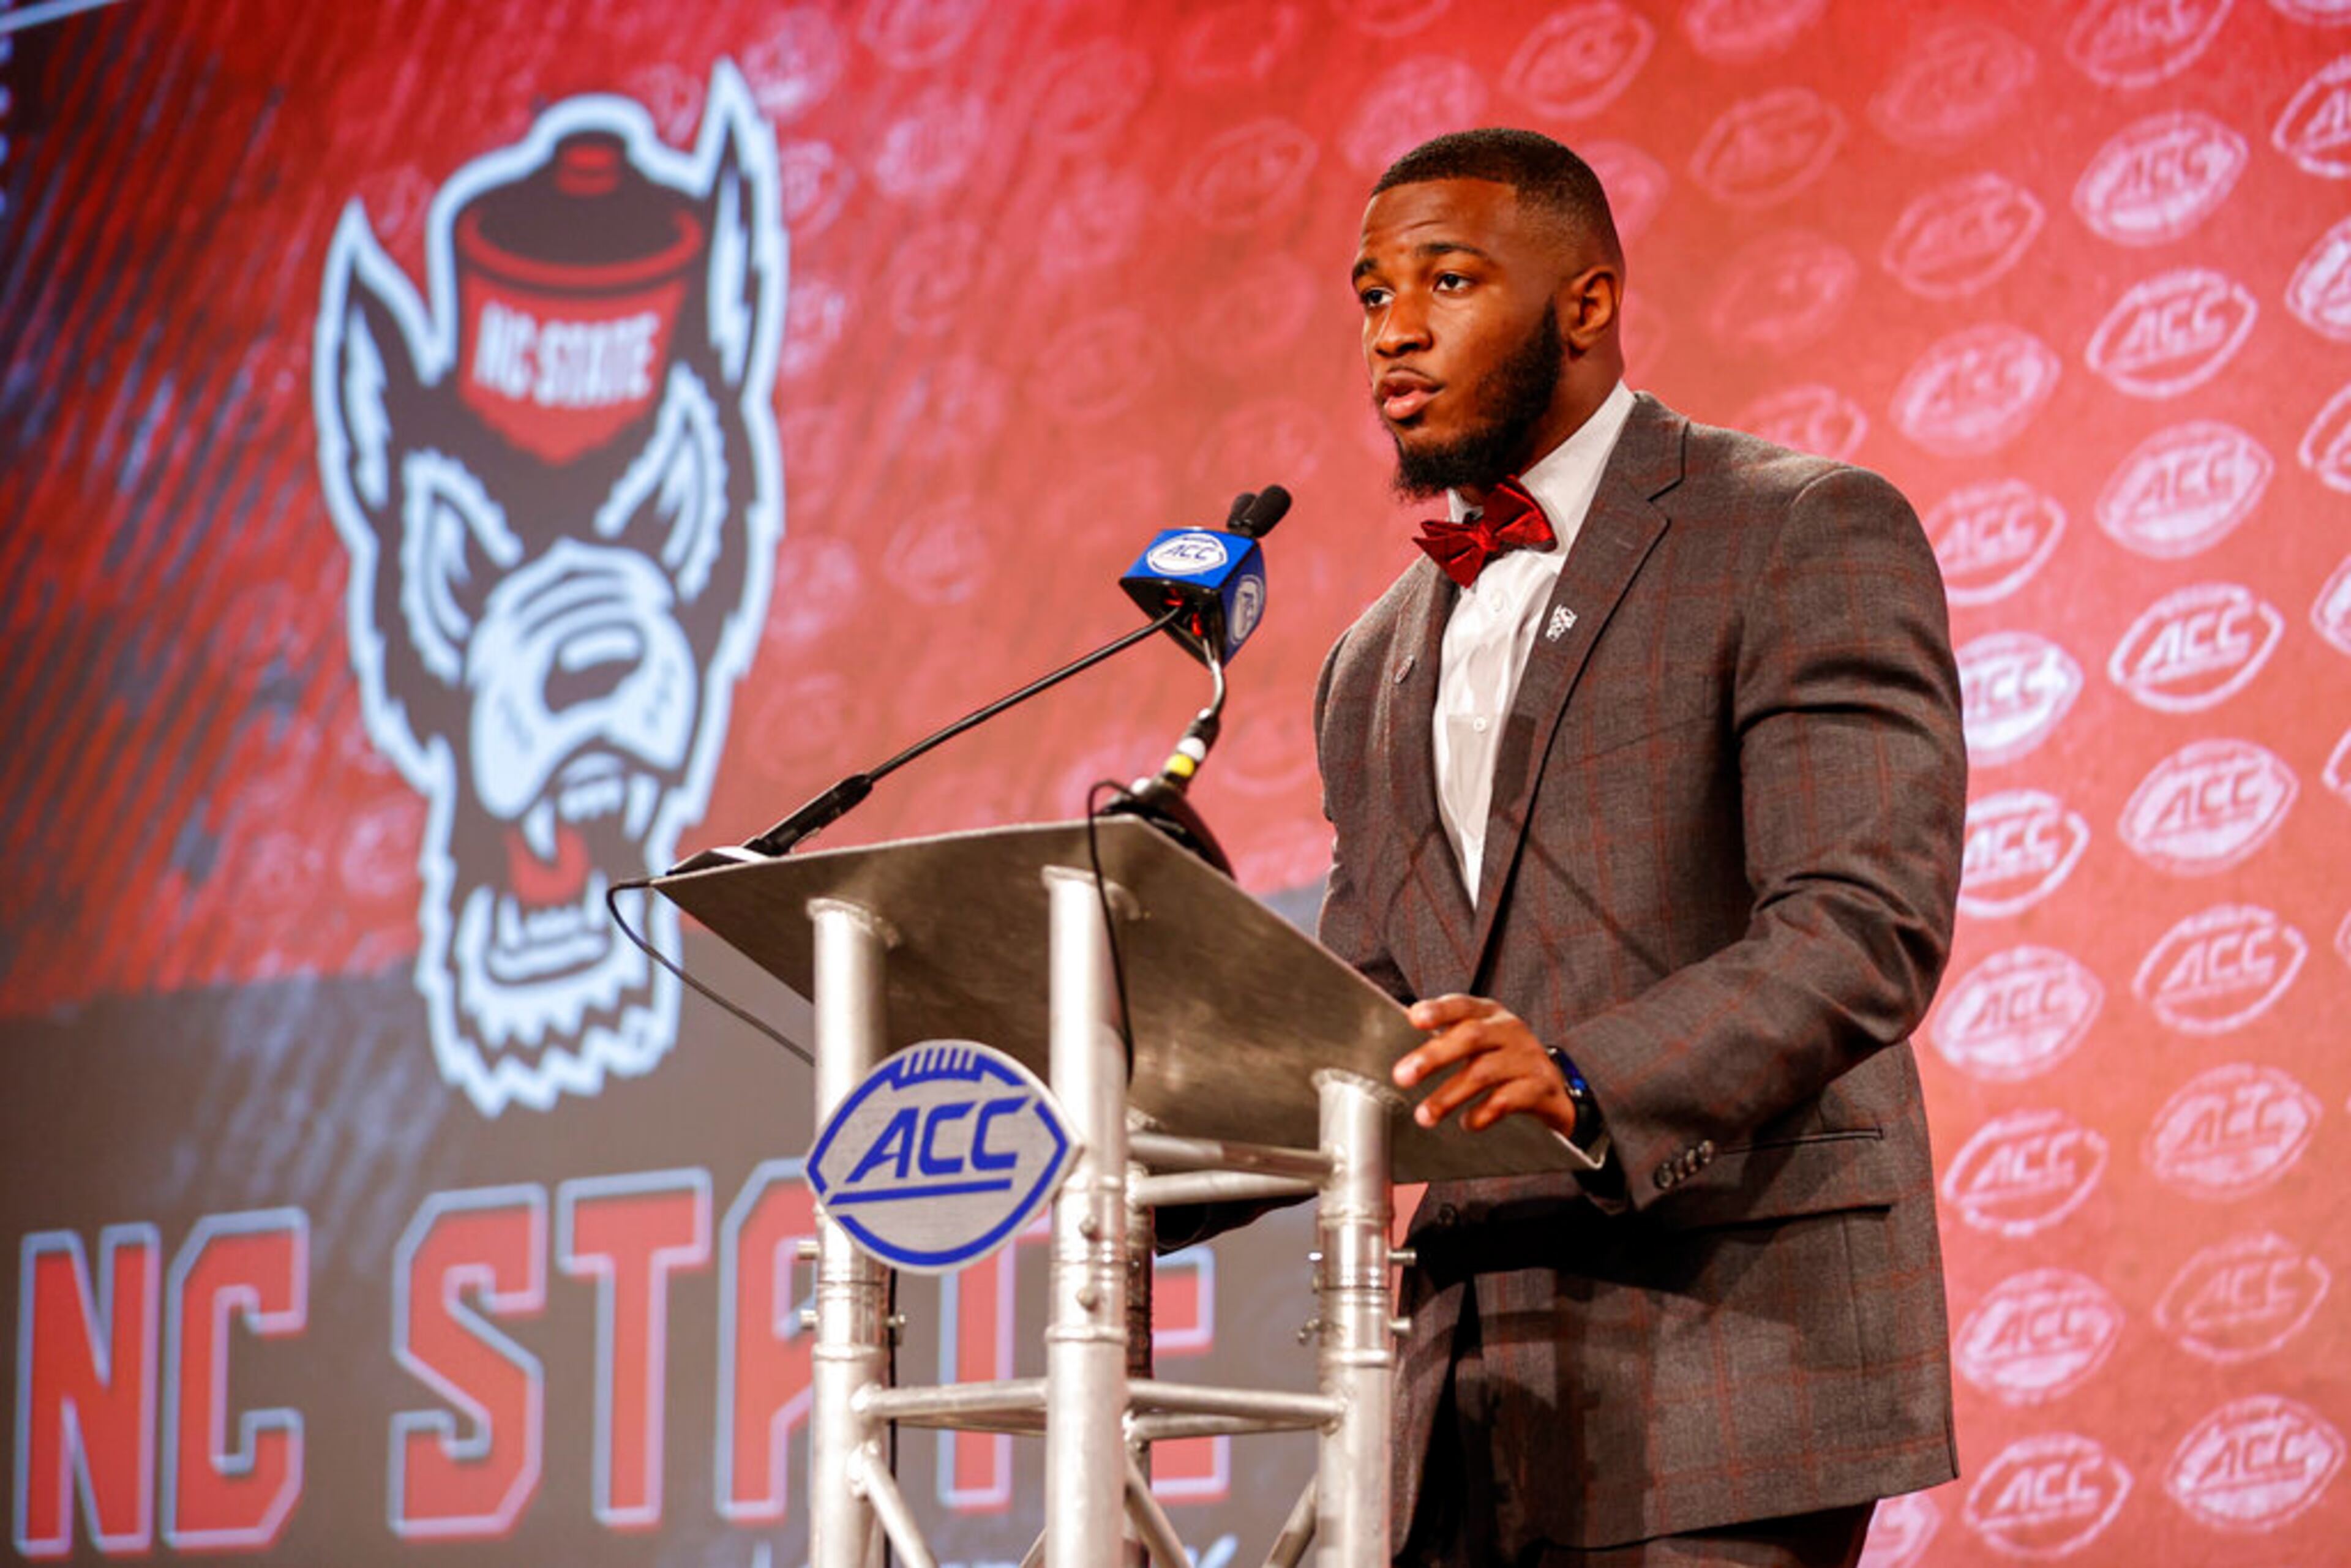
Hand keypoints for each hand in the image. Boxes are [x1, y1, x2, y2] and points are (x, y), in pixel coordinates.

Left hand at [1394, 994, 1575, 1137]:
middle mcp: (1510, 1030)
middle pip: (1471, 1037)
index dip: (1439, 1010)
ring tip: (1424, 1115)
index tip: (1414, 1018)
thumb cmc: (1502, 1060)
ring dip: (1449, 1095)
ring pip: (1484, 1072)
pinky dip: (1483, 1113)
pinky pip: (1507, 1100)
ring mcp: (1527, 1058)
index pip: (1462, 1005)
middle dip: (1433, 1057)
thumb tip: (1399, 1039)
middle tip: (1402, 1076)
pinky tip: (1466, 1123)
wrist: (1551, 1088)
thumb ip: (1446, 1037)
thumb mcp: (1480, 1040)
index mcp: (1490, 1014)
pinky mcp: (1539, 1087)